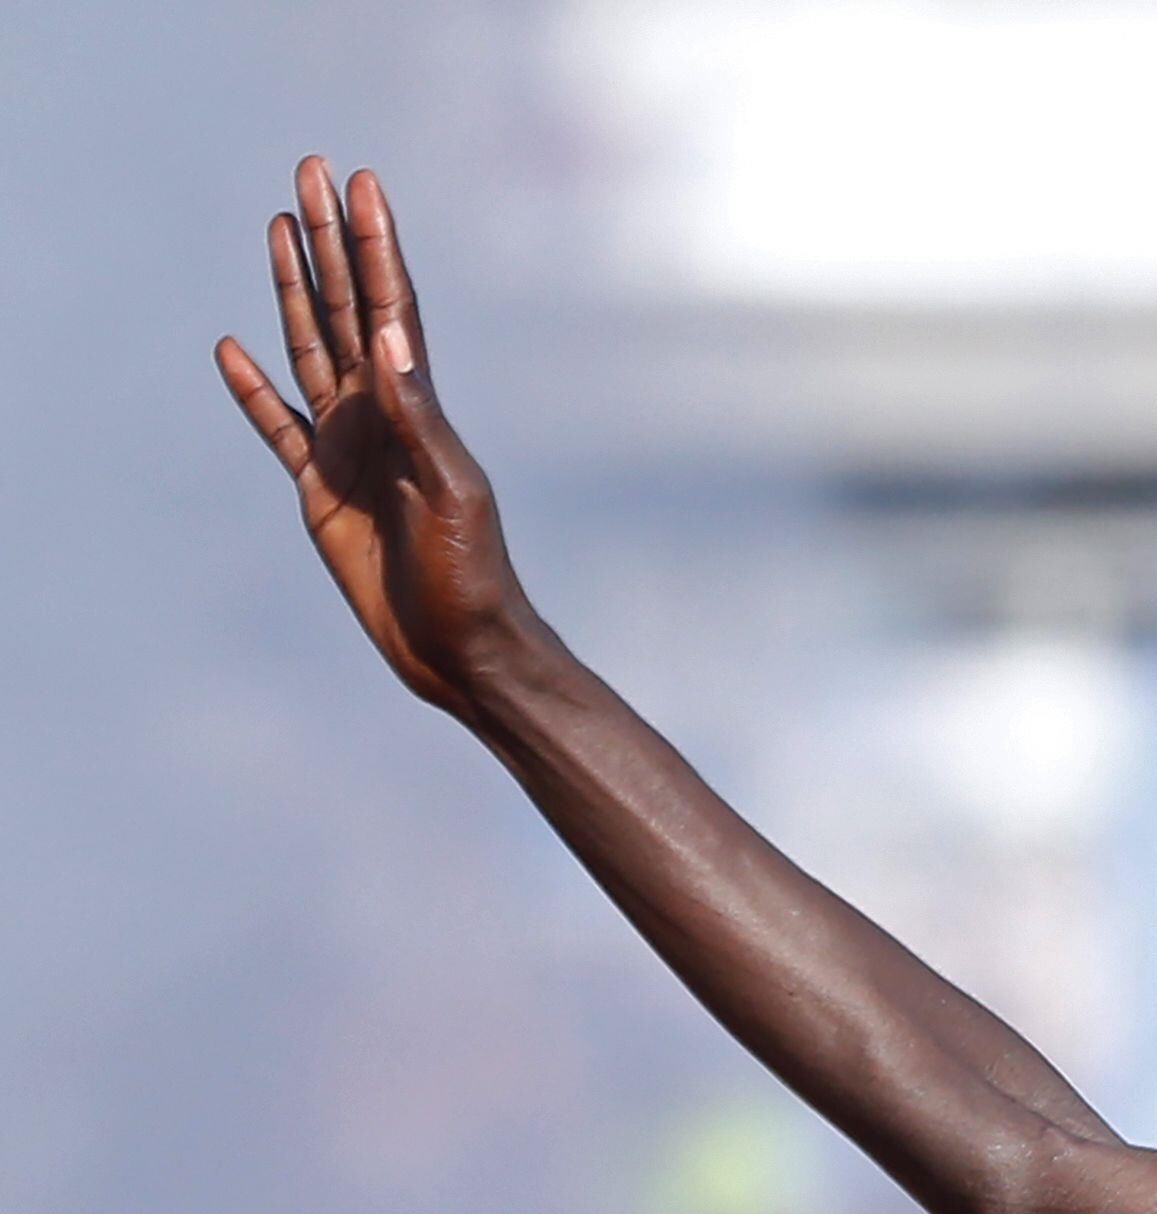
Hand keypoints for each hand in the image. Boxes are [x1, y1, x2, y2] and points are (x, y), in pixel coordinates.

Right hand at [214, 158, 538, 719]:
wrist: (462, 647)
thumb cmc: (473, 575)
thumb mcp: (450, 492)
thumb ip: (418, 416)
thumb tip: (386, 335)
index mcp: (417, 408)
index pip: (391, 307)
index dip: (375, 245)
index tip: (359, 183)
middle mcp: (382, 415)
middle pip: (346, 308)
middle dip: (329, 240)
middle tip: (309, 170)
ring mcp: (350, 448)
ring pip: (311, 349)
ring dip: (295, 289)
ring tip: (278, 228)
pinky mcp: (321, 491)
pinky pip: (278, 427)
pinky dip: (253, 389)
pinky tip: (231, 348)